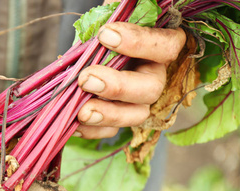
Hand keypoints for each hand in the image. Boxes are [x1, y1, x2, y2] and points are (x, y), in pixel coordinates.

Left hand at [75, 22, 186, 138]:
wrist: (90, 50)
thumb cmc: (106, 29)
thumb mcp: (114, 13)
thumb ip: (119, 11)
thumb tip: (114, 11)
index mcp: (159, 48)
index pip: (166, 46)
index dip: (139, 43)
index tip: (105, 35)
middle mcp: (153, 76)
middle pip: (151, 89)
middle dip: (118, 86)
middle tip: (86, 79)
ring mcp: (137, 101)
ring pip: (135, 115)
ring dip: (108, 115)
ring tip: (82, 112)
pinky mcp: (118, 117)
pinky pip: (111, 130)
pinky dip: (93, 130)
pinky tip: (74, 124)